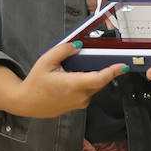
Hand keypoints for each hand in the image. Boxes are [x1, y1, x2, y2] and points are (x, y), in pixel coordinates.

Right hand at [0, 41, 125, 118]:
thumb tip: (79, 45)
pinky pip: (89, 90)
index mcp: (74, 85)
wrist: (27, 103)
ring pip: (95, 85)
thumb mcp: (46, 61)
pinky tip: (74, 76)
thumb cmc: (35, 82)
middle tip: (104, 56)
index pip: (99, 79)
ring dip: (92, 75)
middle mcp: (80, 96)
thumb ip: (64, 50)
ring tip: (77, 67)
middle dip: (104, 69)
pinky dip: (86, 81)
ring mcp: (80, 102)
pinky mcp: (79, 105)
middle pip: (100, 80)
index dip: (113, 72)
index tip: (124, 66)